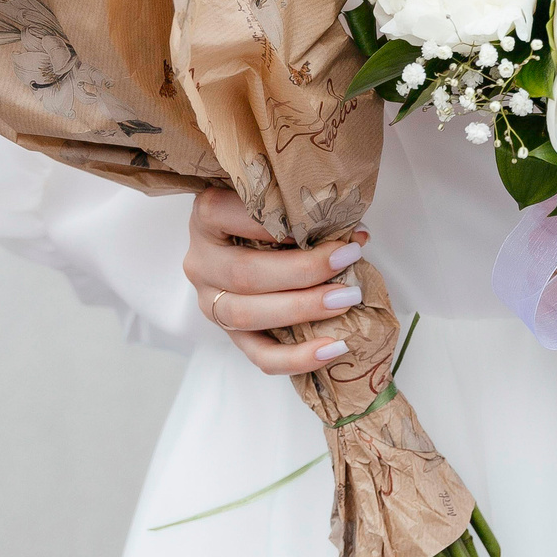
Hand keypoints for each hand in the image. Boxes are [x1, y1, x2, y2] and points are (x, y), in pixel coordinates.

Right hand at [186, 188, 367, 377]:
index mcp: (206, 217)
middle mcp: (201, 262)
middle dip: (302, 269)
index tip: (318, 220)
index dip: (274, 221)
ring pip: (247, 315)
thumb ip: (299, 208)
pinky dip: (297, 357)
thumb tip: (355, 234)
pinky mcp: (230, 334)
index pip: (229, 214)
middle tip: (347, 258)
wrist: (246, 243)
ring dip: (302, 308)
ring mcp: (210, 302)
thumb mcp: (273, 199)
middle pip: (244, 273)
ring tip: (346, 299)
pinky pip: (259, 355)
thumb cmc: (267, 214)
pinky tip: (332, 348)